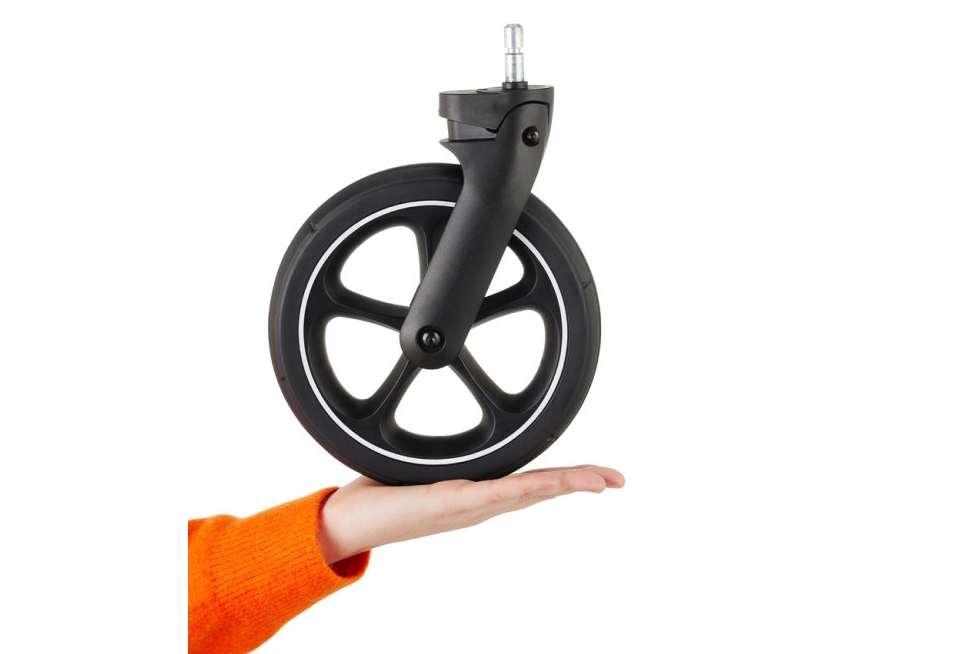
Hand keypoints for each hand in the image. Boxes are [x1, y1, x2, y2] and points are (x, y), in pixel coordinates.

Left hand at [317, 464, 623, 564]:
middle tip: (618, 479)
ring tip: (599, 480)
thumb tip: (458, 443)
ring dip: (565, 484)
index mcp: (476, 493)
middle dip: (582, 481)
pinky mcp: (446, 502)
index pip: (532, 483)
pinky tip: (543, 484)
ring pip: (526, 491)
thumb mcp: (420, 467)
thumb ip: (445, 457)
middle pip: (541, 488)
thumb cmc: (379, 496)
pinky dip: (521, 487)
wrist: (348, 522)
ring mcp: (466, 506)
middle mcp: (478, 504)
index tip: (600, 474)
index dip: (569, 476)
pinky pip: (490, 492)